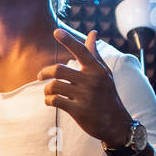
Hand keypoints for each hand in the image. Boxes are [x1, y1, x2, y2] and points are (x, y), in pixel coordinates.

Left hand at [37, 28, 133, 145]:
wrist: (115, 124)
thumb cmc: (107, 95)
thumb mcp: (104, 73)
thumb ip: (94, 53)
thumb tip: (92, 32)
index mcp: (97, 69)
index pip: (81, 51)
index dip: (68, 40)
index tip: (56, 31)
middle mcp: (91, 80)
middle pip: (58, 70)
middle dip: (45, 72)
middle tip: (40, 76)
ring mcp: (85, 96)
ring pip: (54, 86)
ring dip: (46, 90)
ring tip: (48, 92)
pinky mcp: (78, 110)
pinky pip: (55, 101)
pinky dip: (48, 100)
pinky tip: (50, 101)